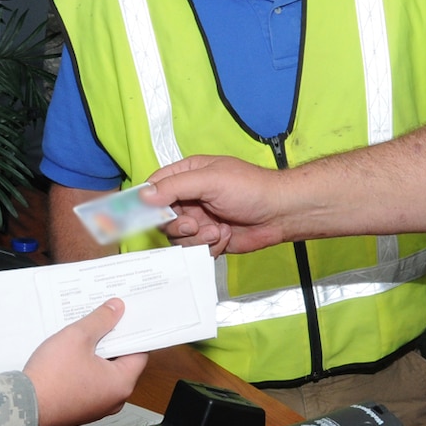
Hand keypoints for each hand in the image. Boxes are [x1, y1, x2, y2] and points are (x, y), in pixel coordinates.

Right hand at [23, 299, 147, 425]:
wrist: (24, 407)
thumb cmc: (52, 379)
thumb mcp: (78, 337)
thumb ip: (100, 320)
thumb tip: (115, 309)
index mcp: (121, 383)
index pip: (139, 352)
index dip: (130, 332)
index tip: (122, 317)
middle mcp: (113, 399)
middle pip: (121, 362)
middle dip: (110, 340)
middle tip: (99, 322)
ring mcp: (96, 406)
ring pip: (103, 372)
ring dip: (94, 354)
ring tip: (80, 337)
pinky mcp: (80, 408)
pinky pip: (89, 383)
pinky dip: (83, 368)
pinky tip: (69, 356)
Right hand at [144, 154, 291, 255]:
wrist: (281, 213)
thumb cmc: (251, 188)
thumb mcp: (209, 180)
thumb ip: (175, 186)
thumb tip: (144, 195)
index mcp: (188, 175)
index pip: (155, 187)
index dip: (147, 202)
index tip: (145, 215)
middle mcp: (191, 198)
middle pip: (162, 218)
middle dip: (176, 225)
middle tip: (193, 224)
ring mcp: (200, 220)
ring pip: (177, 238)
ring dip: (196, 238)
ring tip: (217, 230)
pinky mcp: (210, 239)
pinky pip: (195, 250)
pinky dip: (209, 246)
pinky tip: (225, 235)